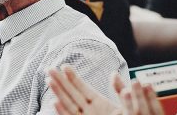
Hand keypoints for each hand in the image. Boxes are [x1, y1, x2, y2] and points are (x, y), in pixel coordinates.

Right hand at [48, 65, 164, 114]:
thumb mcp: (127, 104)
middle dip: (60, 81)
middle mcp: (89, 110)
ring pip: (68, 104)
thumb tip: (113, 74)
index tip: (64, 66)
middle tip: (50, 69)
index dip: (73, 77)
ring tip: (49, 81)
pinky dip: (62, 112)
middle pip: (71, 93)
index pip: (82, 87)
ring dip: (58, 93)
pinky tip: (54, 102)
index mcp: (98, 103)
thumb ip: (120, 90)